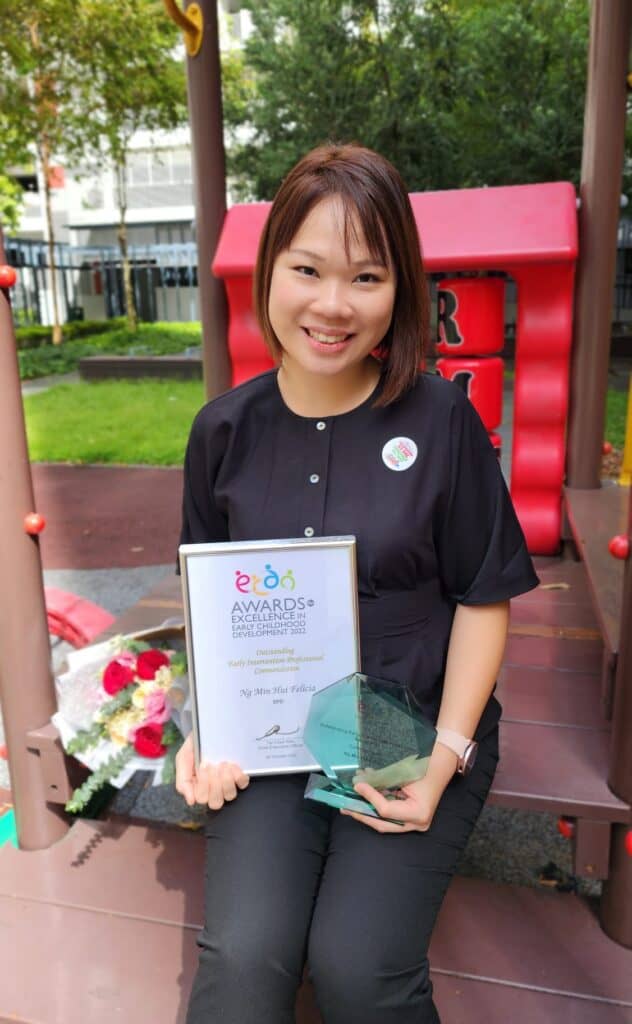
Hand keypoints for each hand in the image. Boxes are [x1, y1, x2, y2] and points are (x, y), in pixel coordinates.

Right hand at [175, 733, 249, 809]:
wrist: (207, 730)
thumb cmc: (194, 747)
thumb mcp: (182, 760)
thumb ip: (183, 781)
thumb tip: (191, 801)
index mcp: (198, 789)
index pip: (201, 798)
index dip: (203, 784)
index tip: (203, 765)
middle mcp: (213, 790)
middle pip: (216, 802)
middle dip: (215, 783)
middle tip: (213, 765)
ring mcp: (227, 785)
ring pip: (230, 795)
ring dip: (226, 779)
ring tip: (223, 764)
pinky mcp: (238, 777)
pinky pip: (242, 784)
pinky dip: (238, 775)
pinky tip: (232, 764)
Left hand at [341, 742, 457, 833]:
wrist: (440, 763)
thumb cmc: (425, 765)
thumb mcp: (403, 774)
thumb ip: (382, 782)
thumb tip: (359, 783)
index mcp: (419, 813)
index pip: (386, 811)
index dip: (370, 798)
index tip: (357, 786)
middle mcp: (416, 823)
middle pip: (382, 823)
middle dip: (362, 814)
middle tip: (345, 808)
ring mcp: (413, 822)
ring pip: (383, 821)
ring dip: (365, 811)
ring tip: (348, 805)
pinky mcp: (408, 817)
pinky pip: (388, 815)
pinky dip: (375, 806)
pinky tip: (363, 799)